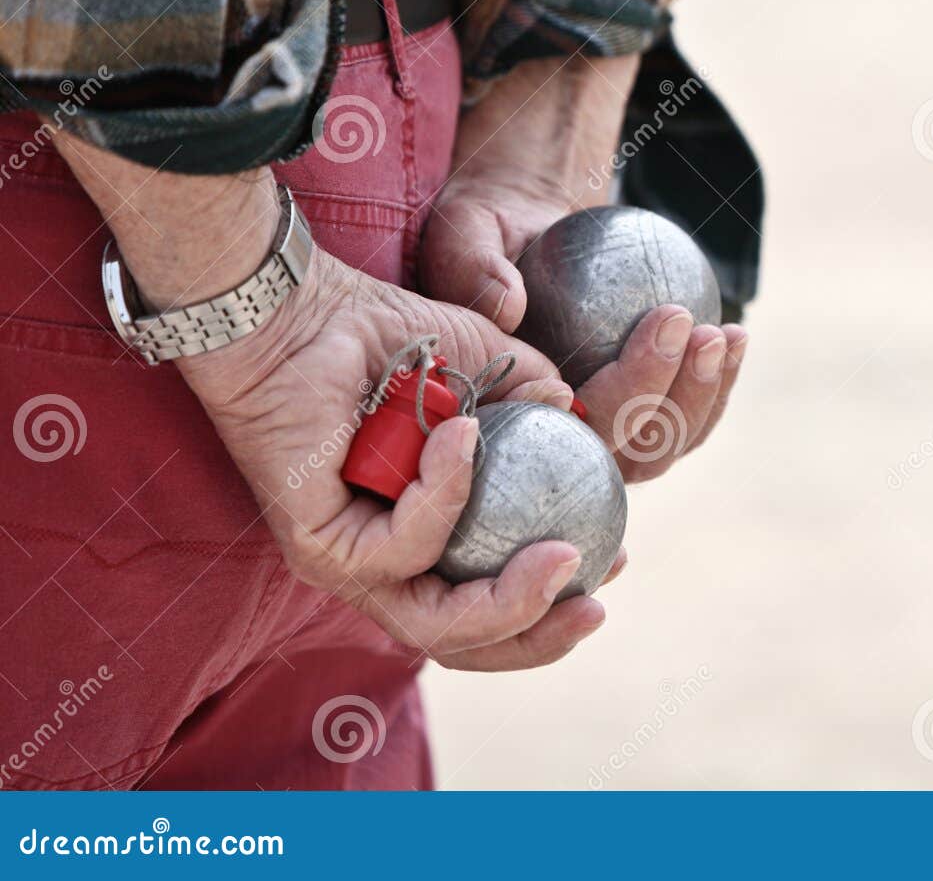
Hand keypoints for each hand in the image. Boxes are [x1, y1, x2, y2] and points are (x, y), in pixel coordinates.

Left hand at [180, 246, 619, 670]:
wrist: (300, 313)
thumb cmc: (382, 336)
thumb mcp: (485, 362)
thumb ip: (532, 393)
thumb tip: (575, 412)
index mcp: (421, 534)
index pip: (487, 602)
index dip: (553, 600)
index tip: (611, 562)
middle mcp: (384, 562)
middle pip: (466, 640)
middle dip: (541, 634)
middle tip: (594, 602)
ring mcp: (350, 562)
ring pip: (435, 625)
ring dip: (511, 602)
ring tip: (561, 557)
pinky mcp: (320, 548)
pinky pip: (404, 546)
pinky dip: (446, 493)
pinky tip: (461, 436)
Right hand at [421, 54, 747, 481]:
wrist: (531, 232)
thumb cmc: (487, 231)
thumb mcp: (464, 229)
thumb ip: (472, 266)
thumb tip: (507, 305)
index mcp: (496, 419)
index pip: (546, 438)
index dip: (587, 414)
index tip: (610, 362)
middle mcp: (550, 444)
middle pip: (615, 455)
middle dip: (654, 396)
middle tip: (676, 320)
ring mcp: (603, 437)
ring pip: (660, 448)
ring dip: (699, 397)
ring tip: (720, 334)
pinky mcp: (643, 416)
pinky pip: (687, 419)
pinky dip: (717, 383)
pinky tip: (735, 335)